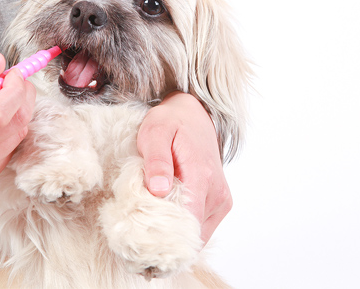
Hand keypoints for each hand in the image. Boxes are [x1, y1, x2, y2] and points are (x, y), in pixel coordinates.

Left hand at [137, 92, 231, 243]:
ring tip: (149, 229)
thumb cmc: (172, 122)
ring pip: (197, 235)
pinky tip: (163, 222)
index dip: (165, 238)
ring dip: (174, 236)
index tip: (141, 244)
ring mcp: (221, 201)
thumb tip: (159, 190)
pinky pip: (200, 228)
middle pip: (192, 234)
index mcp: (202, 176)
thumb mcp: (155, 132)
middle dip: (166, 241)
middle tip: (138, 242)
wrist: (194, 116)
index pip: (188, 222)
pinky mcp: (219, 205)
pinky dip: (182, 230)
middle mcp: (217, 194)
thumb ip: (157, 161)